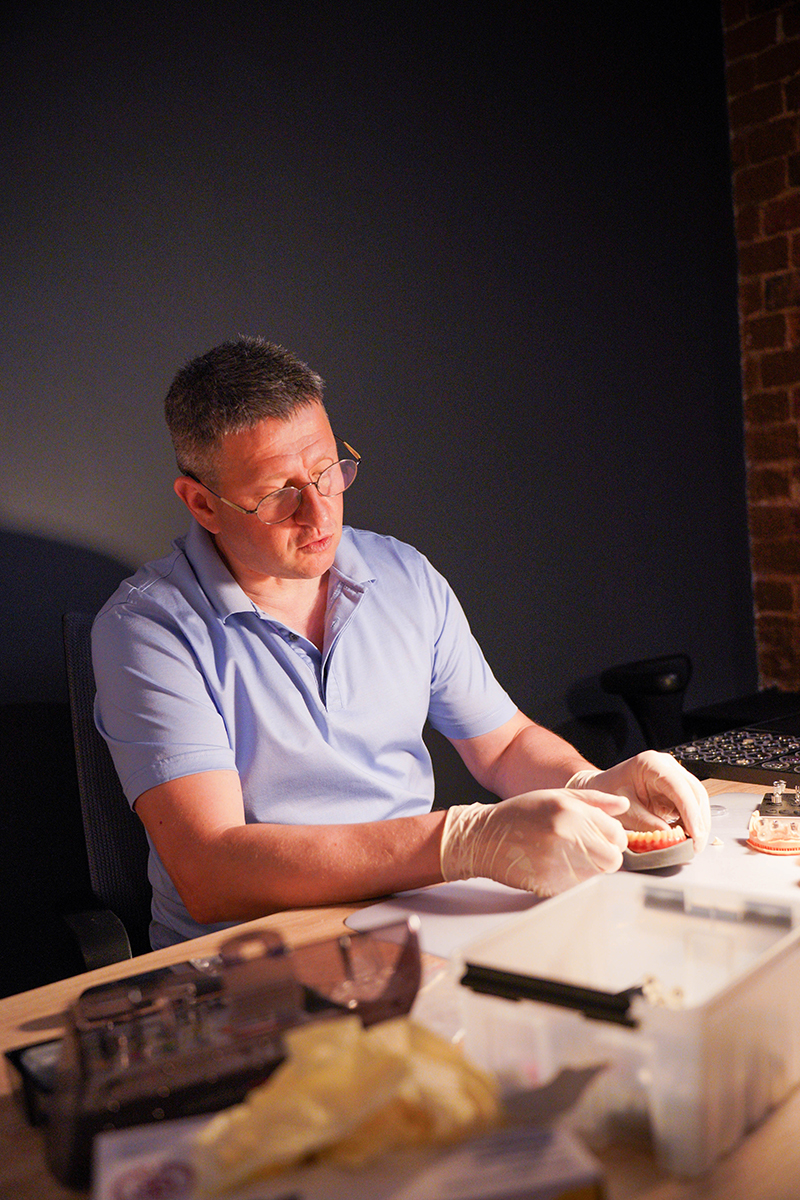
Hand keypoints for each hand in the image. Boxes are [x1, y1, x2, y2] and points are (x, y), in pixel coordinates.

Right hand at [440, 789, 629, 895]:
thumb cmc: (520, 814)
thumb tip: (623, 805)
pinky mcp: (549, 885)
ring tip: (567, 856)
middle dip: (605, 856)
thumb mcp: (557, 796)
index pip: (617, 834)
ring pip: (597, 876)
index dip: (612, 838)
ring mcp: (558, 863)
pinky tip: (556, 867)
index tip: (601, 837)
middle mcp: (567, 836)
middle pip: (613, 859)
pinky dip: (573, 881)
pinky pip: (578, 888)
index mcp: (571, 811)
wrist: (485, 837)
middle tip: (588, 851)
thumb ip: (594, 800)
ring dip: (590, 870)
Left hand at [567, 751, 710, 851]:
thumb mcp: (624, 810)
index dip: (690, 811)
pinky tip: (687, 836)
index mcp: (651, 763)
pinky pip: (690, 806)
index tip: (695, 833)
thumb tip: (670, 836)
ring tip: (692, 844)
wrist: (600, 787)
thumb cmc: (607, 792)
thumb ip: (646, 823)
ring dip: (698, 823)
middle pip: (694, 792)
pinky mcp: (674, 790)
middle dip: (699, 821)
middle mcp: (666, 766)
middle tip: (696, 845)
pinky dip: (691, 822)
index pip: (679, 787)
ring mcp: (673, 776)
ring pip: (697, 799)